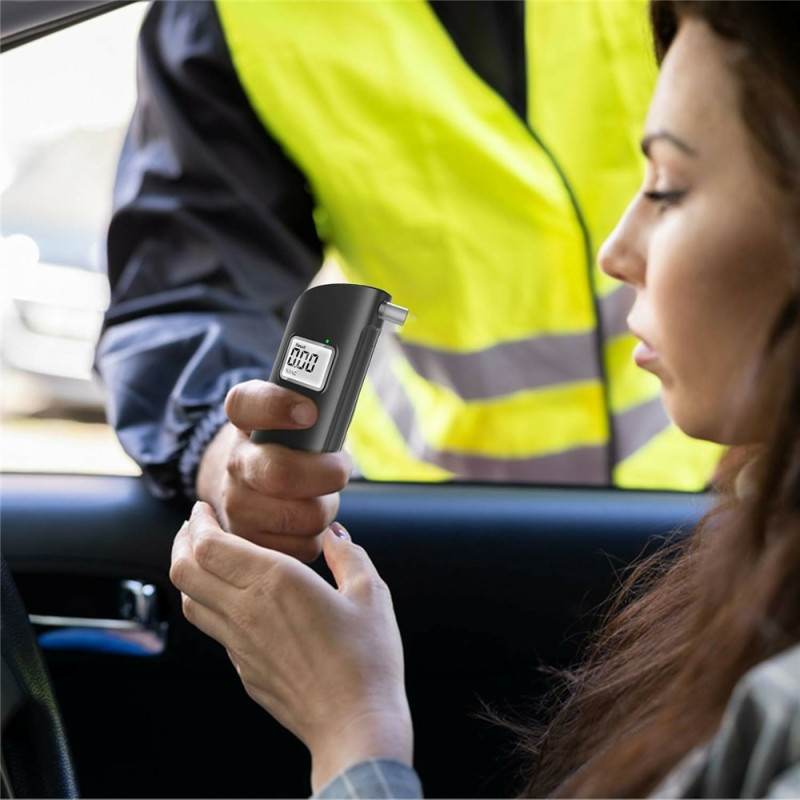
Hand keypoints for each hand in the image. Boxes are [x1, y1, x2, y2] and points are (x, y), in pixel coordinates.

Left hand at [170, 502, 412, 792]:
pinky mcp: (244, 670)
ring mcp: (239, 645)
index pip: (210, 544)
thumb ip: (348, 555)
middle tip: (194, 526)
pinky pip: (214, 629)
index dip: (199, 522)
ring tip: (203, 559)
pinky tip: (233, 601)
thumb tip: (335, 535)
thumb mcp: (370, 593)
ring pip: (190, 602)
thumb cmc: (367, 658)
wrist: (355, 725)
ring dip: (189, 573)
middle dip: (182, 542)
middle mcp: (247, 610)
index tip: (203, 508)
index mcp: (275, 582)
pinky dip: (210, 604)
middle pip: (185, 570)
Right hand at [196, 380, 351, 560]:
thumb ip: (317, 402)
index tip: (308, 412)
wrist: (250, 483)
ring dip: (326, 507)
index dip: (277, 407)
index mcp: (244, 419)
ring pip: (304, 515)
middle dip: (327, 473)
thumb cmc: (288, 445)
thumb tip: (342, 408)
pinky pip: (304, 545)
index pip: (247, 403)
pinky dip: (317, 534)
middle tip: (339, 468)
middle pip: (282, 474)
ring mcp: (236, 506)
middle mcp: (234, 462)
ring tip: (320, 495)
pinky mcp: (251, 543)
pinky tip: (307, 518)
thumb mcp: (294, 413)